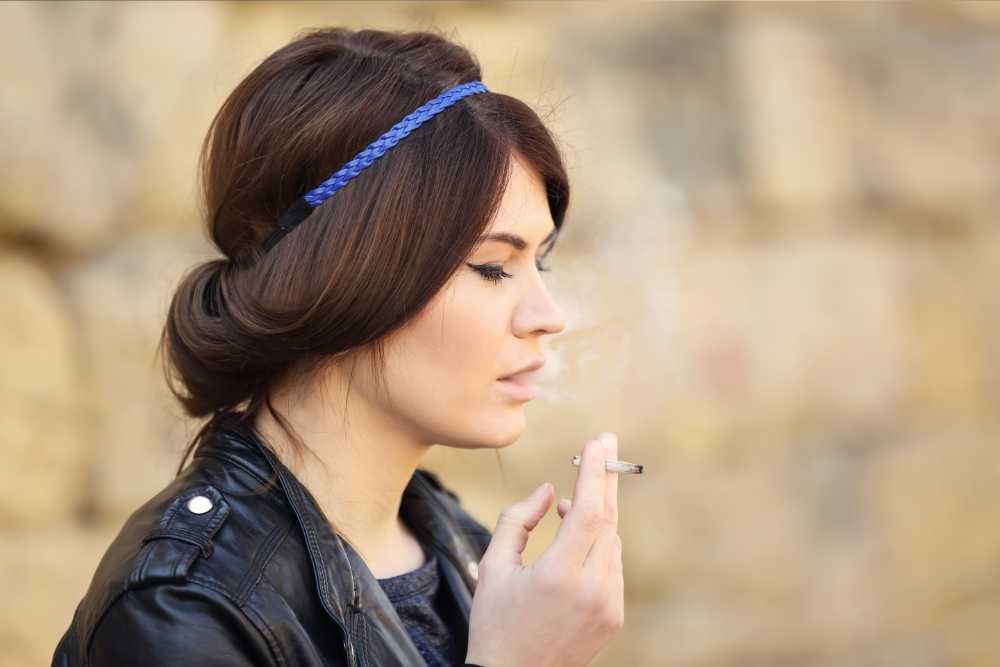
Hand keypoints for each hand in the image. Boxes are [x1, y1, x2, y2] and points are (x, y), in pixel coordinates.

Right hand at [465, 433, 623, 666]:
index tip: (595, 442)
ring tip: (567, 508)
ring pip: (611, 542)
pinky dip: (598, 544)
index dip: (594, 473)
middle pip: (607, 521)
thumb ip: (518, 519)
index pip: (587, 512)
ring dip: (594, 516)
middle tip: (606, 443)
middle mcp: (592, 591)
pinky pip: (612, 565)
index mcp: (558, 576)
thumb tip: (550, 490)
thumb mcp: (493, 566)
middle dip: (605, 478)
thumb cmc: (495, 622)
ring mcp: (609, 606)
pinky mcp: (615, 617)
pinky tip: (575, 540)